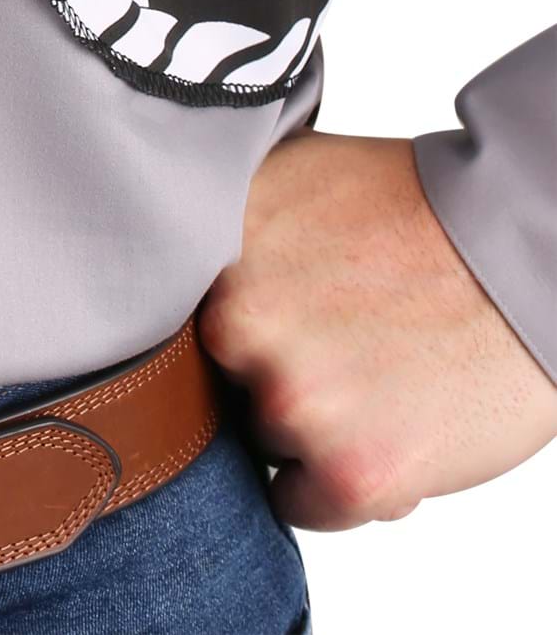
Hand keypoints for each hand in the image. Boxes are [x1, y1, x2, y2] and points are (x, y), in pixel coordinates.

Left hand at [200, 130, 556, 530]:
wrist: (517, 252)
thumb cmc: (412, 209)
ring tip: (367, 367)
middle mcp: (238, 324)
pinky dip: (332, 480)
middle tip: (325, 339)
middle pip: (210, 381)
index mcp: (211, 248)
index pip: (160, 316)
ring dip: (303, 423)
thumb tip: (167, 254)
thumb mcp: (290, 174)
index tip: (254, 311)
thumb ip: (220, 221)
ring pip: (261, 438)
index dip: (210, 319)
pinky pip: (299, 501)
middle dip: (258, 369)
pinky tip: (380, 418)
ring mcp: (293, 400)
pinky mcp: (351, 472)